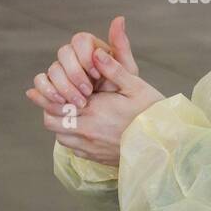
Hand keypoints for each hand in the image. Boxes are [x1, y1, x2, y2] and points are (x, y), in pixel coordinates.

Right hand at [27, 17, 136, 110]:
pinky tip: (61, 104)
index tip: (97, 75)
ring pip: (52, 69)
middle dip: (75, 74)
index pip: (80, 40)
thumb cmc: (121, 91)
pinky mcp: (50, 86)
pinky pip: (40, 82)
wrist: (111, 117)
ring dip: (64, 87)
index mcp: (90, 48)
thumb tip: (119, 19)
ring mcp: (60, 71)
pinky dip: (47, 92)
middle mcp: (73, 57)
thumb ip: (121, 47)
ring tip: (79, 104)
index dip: (86, 57)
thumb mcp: (127, 71)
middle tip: (88, 93)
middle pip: (63, 53)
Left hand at [33, 47, 164, 165]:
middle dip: (52, 110)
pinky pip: (73, 149)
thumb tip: (96, 53)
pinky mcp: (94, 157)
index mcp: (93, 109)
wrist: (163, 146)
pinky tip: (85, 129)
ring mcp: (89, 147)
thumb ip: (114, 69)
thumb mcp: (136, 86)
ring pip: (59, 137)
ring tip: (73, 114)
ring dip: (62, 125)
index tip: (48, 88)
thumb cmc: (150, 113)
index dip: (48, 95)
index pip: (56, 103)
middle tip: (63, 100)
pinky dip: (73, 138)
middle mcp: (86, 130)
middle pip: (51, 121)